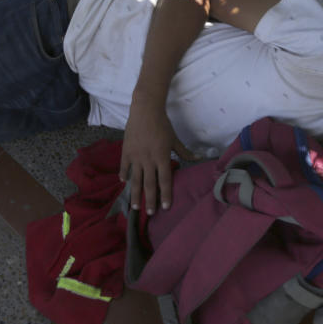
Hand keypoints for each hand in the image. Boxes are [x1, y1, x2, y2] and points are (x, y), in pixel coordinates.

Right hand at [120, 95, 195, 214]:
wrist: (145, 110)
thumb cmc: (162, 124)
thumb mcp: (175, 139)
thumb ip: (185, 152)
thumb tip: (198, 158)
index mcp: (162, 157)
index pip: (164, 180)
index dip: (165, 195)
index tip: (165, 207)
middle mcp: (148, 160)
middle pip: (149, 184)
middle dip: (150, 200)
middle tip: (150, 213)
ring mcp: (136, 156)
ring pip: (135, 179)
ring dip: (135, 194)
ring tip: (135, 206)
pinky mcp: (126, 151)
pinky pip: (125, 166)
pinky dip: (124, 174)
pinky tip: (123, 183)